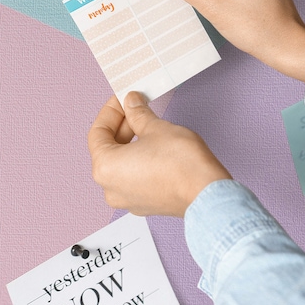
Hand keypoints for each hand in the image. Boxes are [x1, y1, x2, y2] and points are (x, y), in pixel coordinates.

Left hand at [87, 92, 231, 216]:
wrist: (206, 192)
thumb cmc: (181, 163)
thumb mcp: (156, 127)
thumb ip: (138, 114)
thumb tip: (132, 104)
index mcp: (105, 167)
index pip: (98, 132)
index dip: (111, 111)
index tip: (123, 99)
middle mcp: (110, 188)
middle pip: (108, 150)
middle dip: (122, 126)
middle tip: (137, 108)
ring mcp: (127, 200)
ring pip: (121, 165)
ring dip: (131, 143)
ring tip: (148, 126)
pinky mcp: (145, 204)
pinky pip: (134, 178)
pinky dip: (140, 161)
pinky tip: (155, 148)